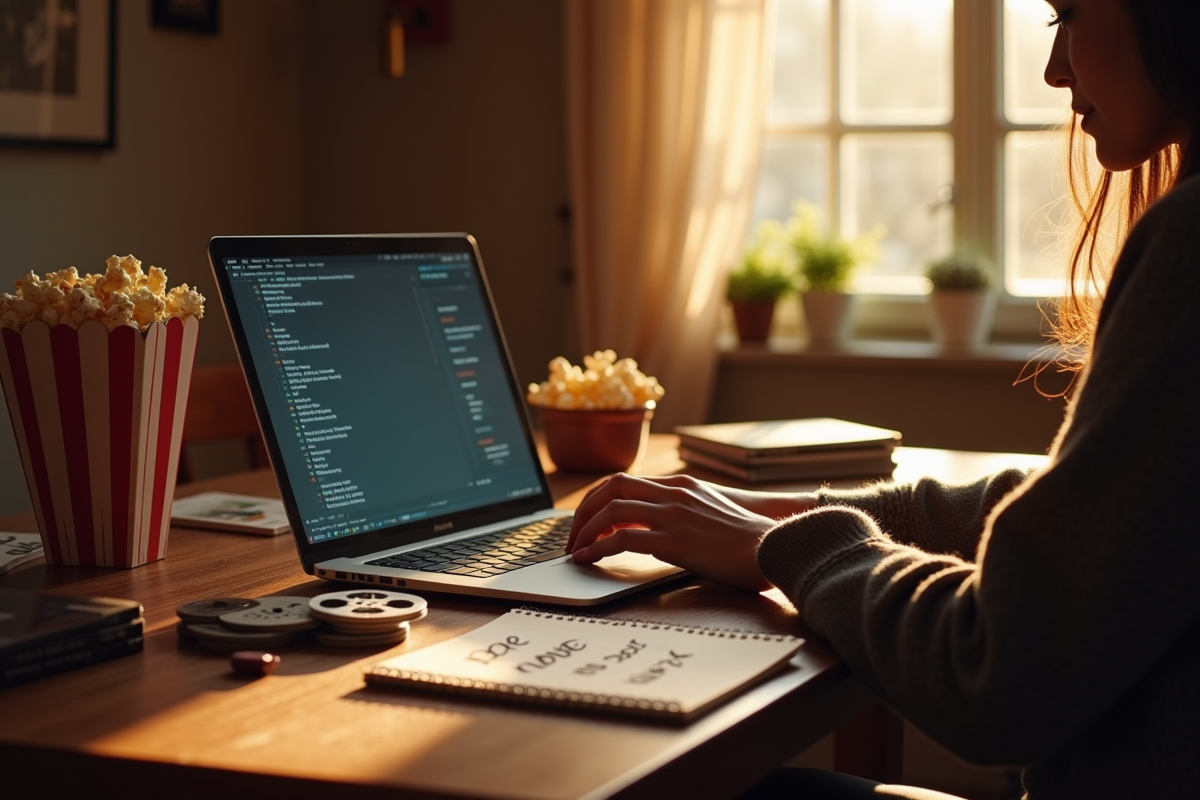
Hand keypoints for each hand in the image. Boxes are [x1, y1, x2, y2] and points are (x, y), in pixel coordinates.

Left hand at [566, 473, 782, 591]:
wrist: (774, 548)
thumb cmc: (747, 542)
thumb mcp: (712, 515)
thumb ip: (684, 514)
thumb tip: (657, 531)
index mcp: (682, 485)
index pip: (626, 481)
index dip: (599, 499)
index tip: (587, 519)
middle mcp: (674, 493)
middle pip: (610, 487)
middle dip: (584, 510)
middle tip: (574, 535)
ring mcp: (673, 514)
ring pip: (610, 510)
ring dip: (585, 531)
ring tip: (575, 551)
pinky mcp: (673, 540)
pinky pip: (622, 538)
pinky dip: (598, 548)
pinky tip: (589, 560)